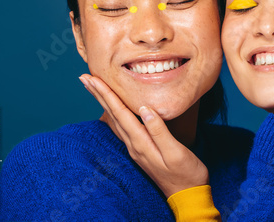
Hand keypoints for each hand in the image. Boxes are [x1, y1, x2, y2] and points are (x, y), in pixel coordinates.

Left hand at [79, 75, 208, 197]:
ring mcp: (137, 149)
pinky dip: (115, 114)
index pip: (120, 113)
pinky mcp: (142, 150)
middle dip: (99, 96)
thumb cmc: (186, 173)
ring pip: (115, 121)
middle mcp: (135, 145)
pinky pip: (123, 128)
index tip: (93, 80)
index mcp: (141, 143)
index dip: (107, 95)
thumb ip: (159, 131)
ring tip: (95, 90)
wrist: (188, 194)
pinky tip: (114, 111)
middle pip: (112, 116)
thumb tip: (144, 109)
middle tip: (85, 78)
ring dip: (104, 104)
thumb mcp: (175, 152)